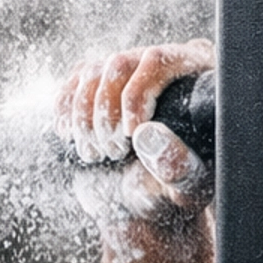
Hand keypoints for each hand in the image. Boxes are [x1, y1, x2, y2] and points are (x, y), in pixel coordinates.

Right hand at [56, 41, 213, 251]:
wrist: (145, 201)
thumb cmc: (176, 190)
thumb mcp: (187, 186)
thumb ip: (177, 166)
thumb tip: (147, 135)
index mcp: (195, 77)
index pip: (159, 62)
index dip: (137, 95)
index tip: (130, 134)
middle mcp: (161, 65)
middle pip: (120, 64)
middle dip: (107, 112)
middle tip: (114, 152)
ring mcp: (126, 72)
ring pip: (92, 72)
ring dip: (85, 117)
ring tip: (95, 154)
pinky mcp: (97, 85)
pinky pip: (73, 83)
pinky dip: (66, 111)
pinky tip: (71, 137)